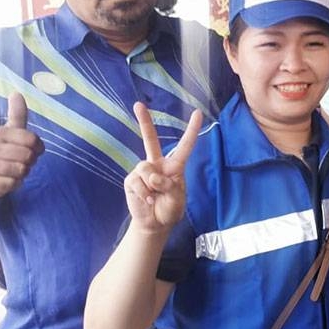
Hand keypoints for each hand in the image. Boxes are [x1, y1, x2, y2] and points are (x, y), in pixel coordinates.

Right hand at [0, 93, 43, 198]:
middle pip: (28, 156)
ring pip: (22, 170)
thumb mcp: (9, 131)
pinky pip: (14, 183)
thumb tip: (16, 93)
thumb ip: (17, 114)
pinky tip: (8, 179)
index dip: (38, 147)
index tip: (33, 149)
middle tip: (22, 161)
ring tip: (15, 169)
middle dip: (30, 161)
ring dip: (23, 172)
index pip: (32, 140)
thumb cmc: (1, 150)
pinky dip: (16, 183)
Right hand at [124, 103, 201, 232]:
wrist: (154, 224)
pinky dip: (143, 193)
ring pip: (145, 168)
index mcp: (174, 166)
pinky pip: (137, 181)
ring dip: (151, 185)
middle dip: (144, 121)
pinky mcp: (131, 180)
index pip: (185, 146)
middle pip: (150, 139)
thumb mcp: (177, 200)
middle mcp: (157, 165)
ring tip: (154, 197)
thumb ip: (169, 186)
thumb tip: (153, 176)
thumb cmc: (170, 209)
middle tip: (138, 104)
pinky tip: (146, 200)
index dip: (191, 130)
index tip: (198, 113)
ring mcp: (142, 171)